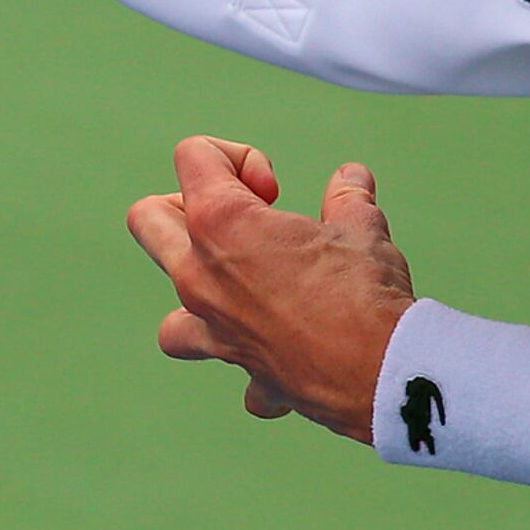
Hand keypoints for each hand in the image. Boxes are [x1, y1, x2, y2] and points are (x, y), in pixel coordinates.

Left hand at [123, 137, 416, 439]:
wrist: (381, 372)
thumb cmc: (364, 293)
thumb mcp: (361, 228)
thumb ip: (347, 198)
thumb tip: (351, 179)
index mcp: (220, 224)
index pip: (192, 156)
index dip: (236, 158)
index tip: (273, 189)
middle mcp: (199, 276)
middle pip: (147, 220)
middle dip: (186, 208)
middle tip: (243, 220)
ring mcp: (212, 328)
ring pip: (169, 312)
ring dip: (205, 297)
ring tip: (250, 288)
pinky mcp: (242, 370)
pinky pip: (230, 365)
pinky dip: (248, 355)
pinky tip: (282, 346)